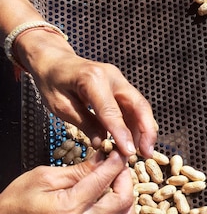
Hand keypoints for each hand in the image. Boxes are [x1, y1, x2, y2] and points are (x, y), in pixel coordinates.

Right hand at [0, 150, 135, 213]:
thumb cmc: (19, 201)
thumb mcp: (44, 177)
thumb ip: (78, 170)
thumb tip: (105, 158)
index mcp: (68, 207)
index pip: (102, 181)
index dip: (116, 163)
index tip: (119, 151)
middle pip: (123, 201)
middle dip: (126, 178)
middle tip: (119, 164)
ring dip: (128, 195)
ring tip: (117, 180)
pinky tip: (116, 202)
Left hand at [16, 32, 157, 157]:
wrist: (53, 60)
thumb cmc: (51, 81)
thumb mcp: (60, 105)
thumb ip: (84, 123)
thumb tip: (102, 143)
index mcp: (93, 79)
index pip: (112, 111)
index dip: (122, 133)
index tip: (129, 153)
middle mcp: (113, 77)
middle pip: (138, 105)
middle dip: (146, 131)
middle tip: (147, 153)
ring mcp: (120, 81)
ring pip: (140, 107)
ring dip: (144, 130)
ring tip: (143, 151)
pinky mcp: (122, 86)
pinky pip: (134, 107)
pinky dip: (137, 124)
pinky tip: (135, 140)